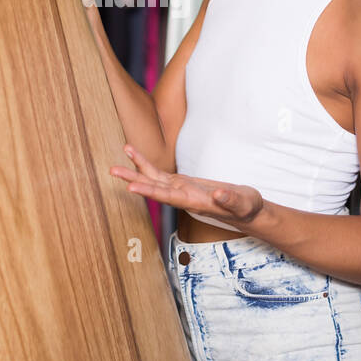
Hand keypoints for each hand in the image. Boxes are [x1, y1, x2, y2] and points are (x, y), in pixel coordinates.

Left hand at [109, 143, 264, 227]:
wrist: (247, 210)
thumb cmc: (247, 208)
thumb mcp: (244, 203)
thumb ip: (231, 199)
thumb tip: (219, 193)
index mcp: (194, 203)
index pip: (168, 198)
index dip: (150, 192)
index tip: (132, 187)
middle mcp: (182, 198)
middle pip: (154, 188)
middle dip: (134, 178)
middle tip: (112, 170)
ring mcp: (181, 190)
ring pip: (154, 178)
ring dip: (137, 167)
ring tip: (124, 150)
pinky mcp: (183, 183)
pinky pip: (160, 173)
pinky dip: (147, 164)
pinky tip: (134, 154)